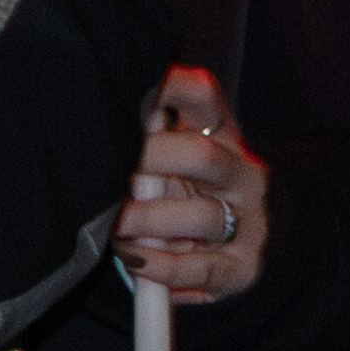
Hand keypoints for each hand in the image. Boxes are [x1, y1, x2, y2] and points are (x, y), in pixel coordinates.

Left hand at [117, 66, 270, 303]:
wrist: (251, 246)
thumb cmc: (191, 197)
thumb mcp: (176, 162)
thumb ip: (149, 139)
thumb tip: (98, 115)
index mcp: (221, 138)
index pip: (204, 100)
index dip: (177, 87)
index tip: (147, 84)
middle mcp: (241, 173)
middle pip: (202, 156)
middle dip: (153, 161)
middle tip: (112, 174)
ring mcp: (248, 219)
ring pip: (203, 216)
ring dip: (151, 221)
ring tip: (114, 229)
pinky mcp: (243, 265)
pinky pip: (204, 266)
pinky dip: (164, 266)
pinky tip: (136, 261)